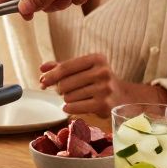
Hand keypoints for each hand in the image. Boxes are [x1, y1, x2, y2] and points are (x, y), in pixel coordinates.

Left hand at [40, 54, 166, 115]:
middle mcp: (102, 72)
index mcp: (96, 59)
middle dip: (60, 89)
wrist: (124, 97)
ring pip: (68, 96)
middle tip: (65, 91)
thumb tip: (42, 68)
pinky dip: (69, 108)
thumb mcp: (84, 69)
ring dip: (67, 99)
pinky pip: (74, 107)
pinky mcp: (104, 104)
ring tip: (76, 98)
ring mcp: (104, 89)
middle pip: (64, 83)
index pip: (65, 67)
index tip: (42, 81)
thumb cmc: (99, 81)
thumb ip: (63, 67)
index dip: (50, 75)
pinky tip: (71, 106)